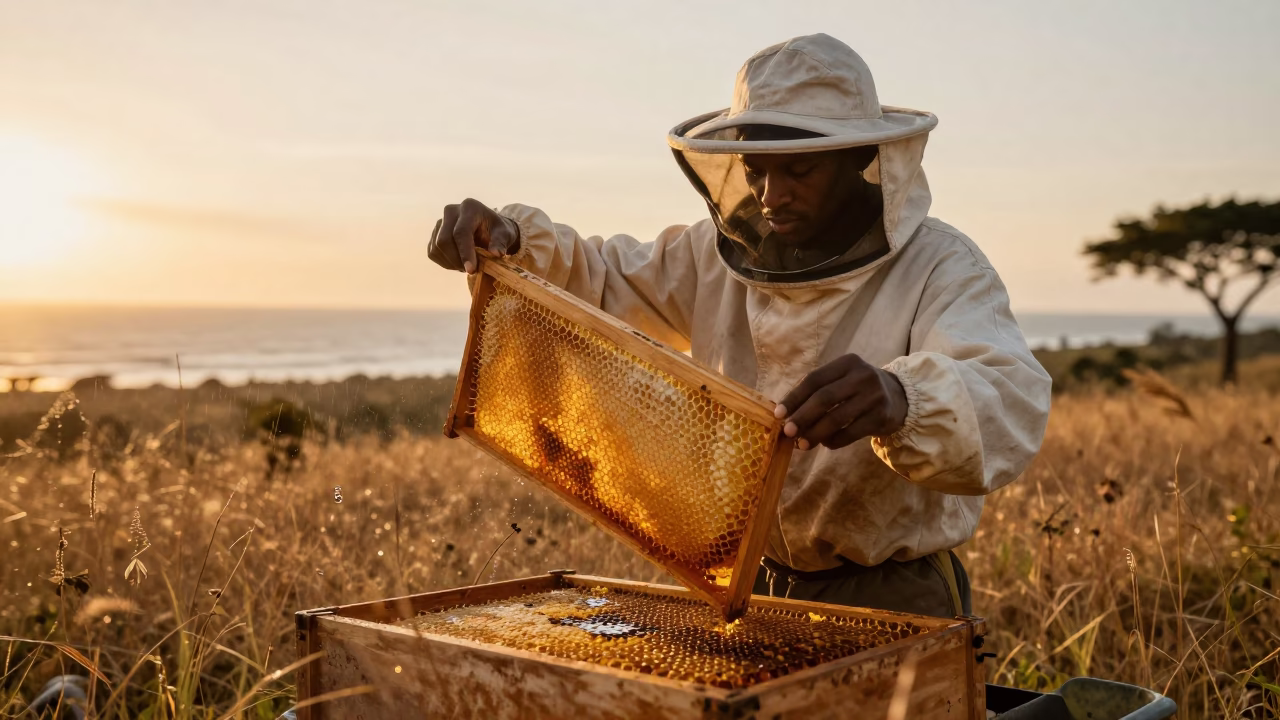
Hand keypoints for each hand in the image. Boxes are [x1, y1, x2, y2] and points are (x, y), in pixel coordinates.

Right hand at [428, 198, 520, 273]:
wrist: (488, 227)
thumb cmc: (497, 230)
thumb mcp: (505, 234)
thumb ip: (501, 242)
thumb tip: (497, 253)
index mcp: (469, 207)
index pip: (461, 232)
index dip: (465, 253)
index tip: (471, 270)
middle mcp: (451, 211)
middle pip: (444, 240)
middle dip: (456, 260)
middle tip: (471, 270)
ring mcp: (440, 222)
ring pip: (437, 248)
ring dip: (451, 263)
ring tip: (467, 265)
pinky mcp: (434, 233)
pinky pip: (433, 252)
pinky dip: (445, 262)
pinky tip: (458, 262)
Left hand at [774, 354, 907, 449]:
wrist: (900, 397)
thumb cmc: (859, 389)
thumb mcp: (843, 380)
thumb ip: (818, 392)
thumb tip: (787, 415)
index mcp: (847, 362)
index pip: (814, 379)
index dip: (794, 397)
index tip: (778, 414)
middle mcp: (862, 375)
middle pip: (824, 398)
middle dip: (802, 417)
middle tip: (788, 432)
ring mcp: (874, 396)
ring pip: (837, 418)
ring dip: (816, 433)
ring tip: (802, 444)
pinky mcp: (882, 416)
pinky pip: (851, 432)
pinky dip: (834, 440)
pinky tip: (825, 444)